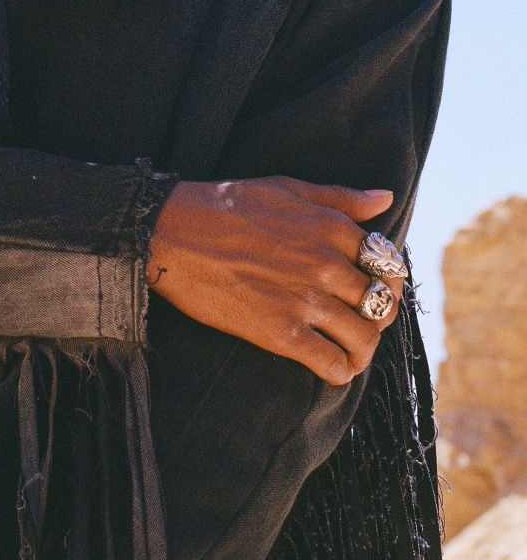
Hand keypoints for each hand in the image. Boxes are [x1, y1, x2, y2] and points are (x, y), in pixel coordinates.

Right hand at [146, 176, 401, 385]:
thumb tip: (385, 198)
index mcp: (331, 227)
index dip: (387, 277)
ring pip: (365, 337)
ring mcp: (304, 299)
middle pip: (382, 302)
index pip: (386, 261)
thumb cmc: (227, 206)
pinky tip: (333, 364)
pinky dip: (342, 370)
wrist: (172, 233)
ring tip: (350, 346)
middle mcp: (326, 263)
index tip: (374, 285)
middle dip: (380, 314)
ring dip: (364, 346)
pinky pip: (334, 363)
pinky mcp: (281, 333)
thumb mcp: (287, 189)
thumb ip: (340, 197)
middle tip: (363, 319)